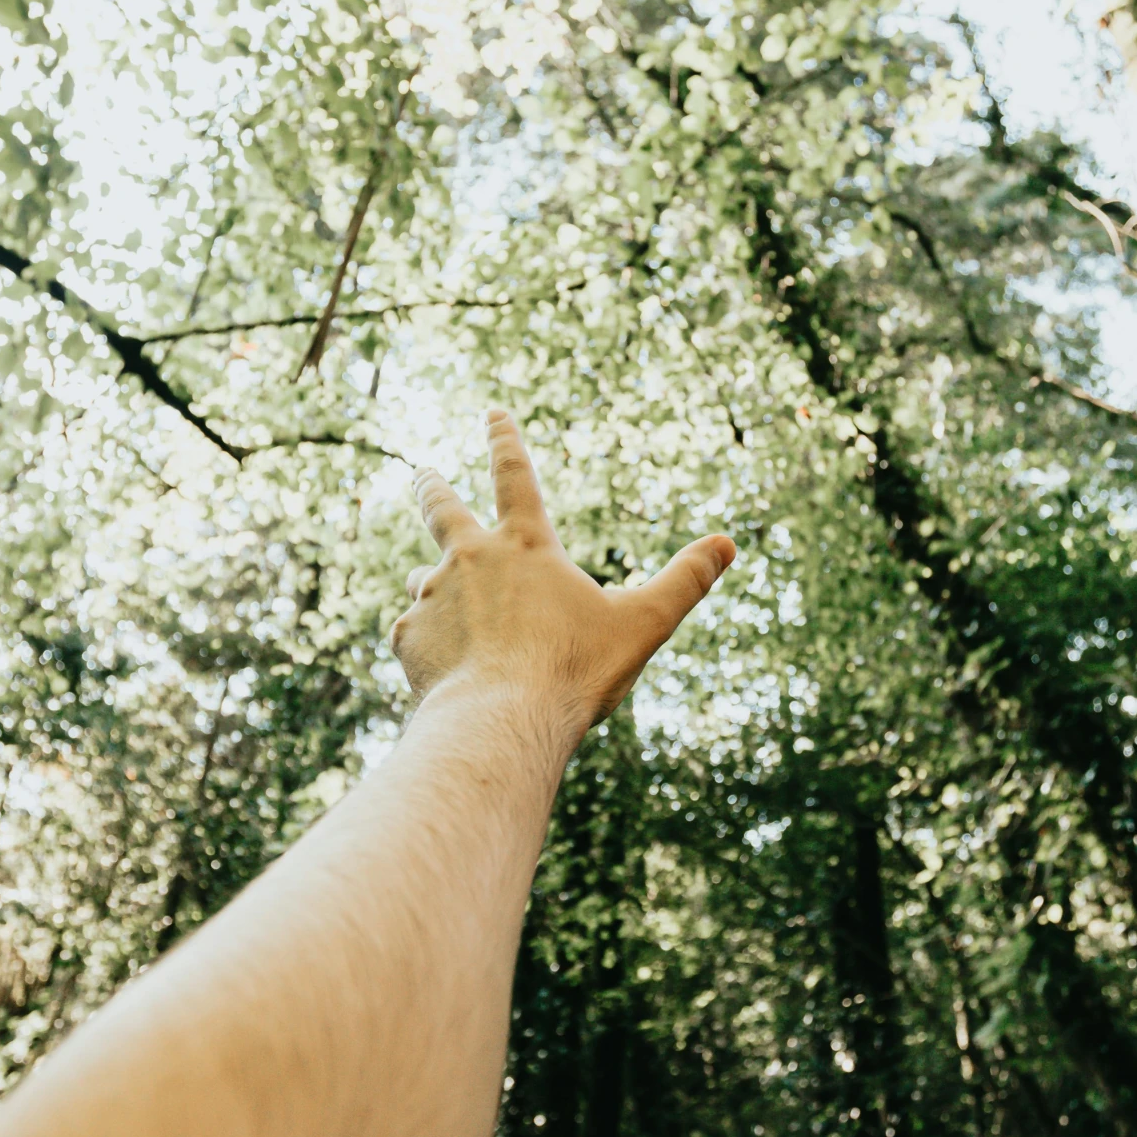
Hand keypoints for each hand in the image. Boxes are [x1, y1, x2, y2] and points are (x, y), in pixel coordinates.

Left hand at [390, 410, 736, 733]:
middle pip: (441, 508)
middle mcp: (469, 559)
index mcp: (525, 545)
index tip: (492, 413)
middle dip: (432, 487)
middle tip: (422, 474)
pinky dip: (429, 644)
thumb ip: (685, 581)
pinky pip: (414, 633)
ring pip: (425, 580)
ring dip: (434, 586)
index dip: (504, 438)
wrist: (500, 723)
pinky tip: (447, 673)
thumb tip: (728, 544)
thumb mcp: (643, 624)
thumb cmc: (575, 671)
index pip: (513, 474)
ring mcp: (432, 596)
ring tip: (453, 619)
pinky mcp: (407, 637)